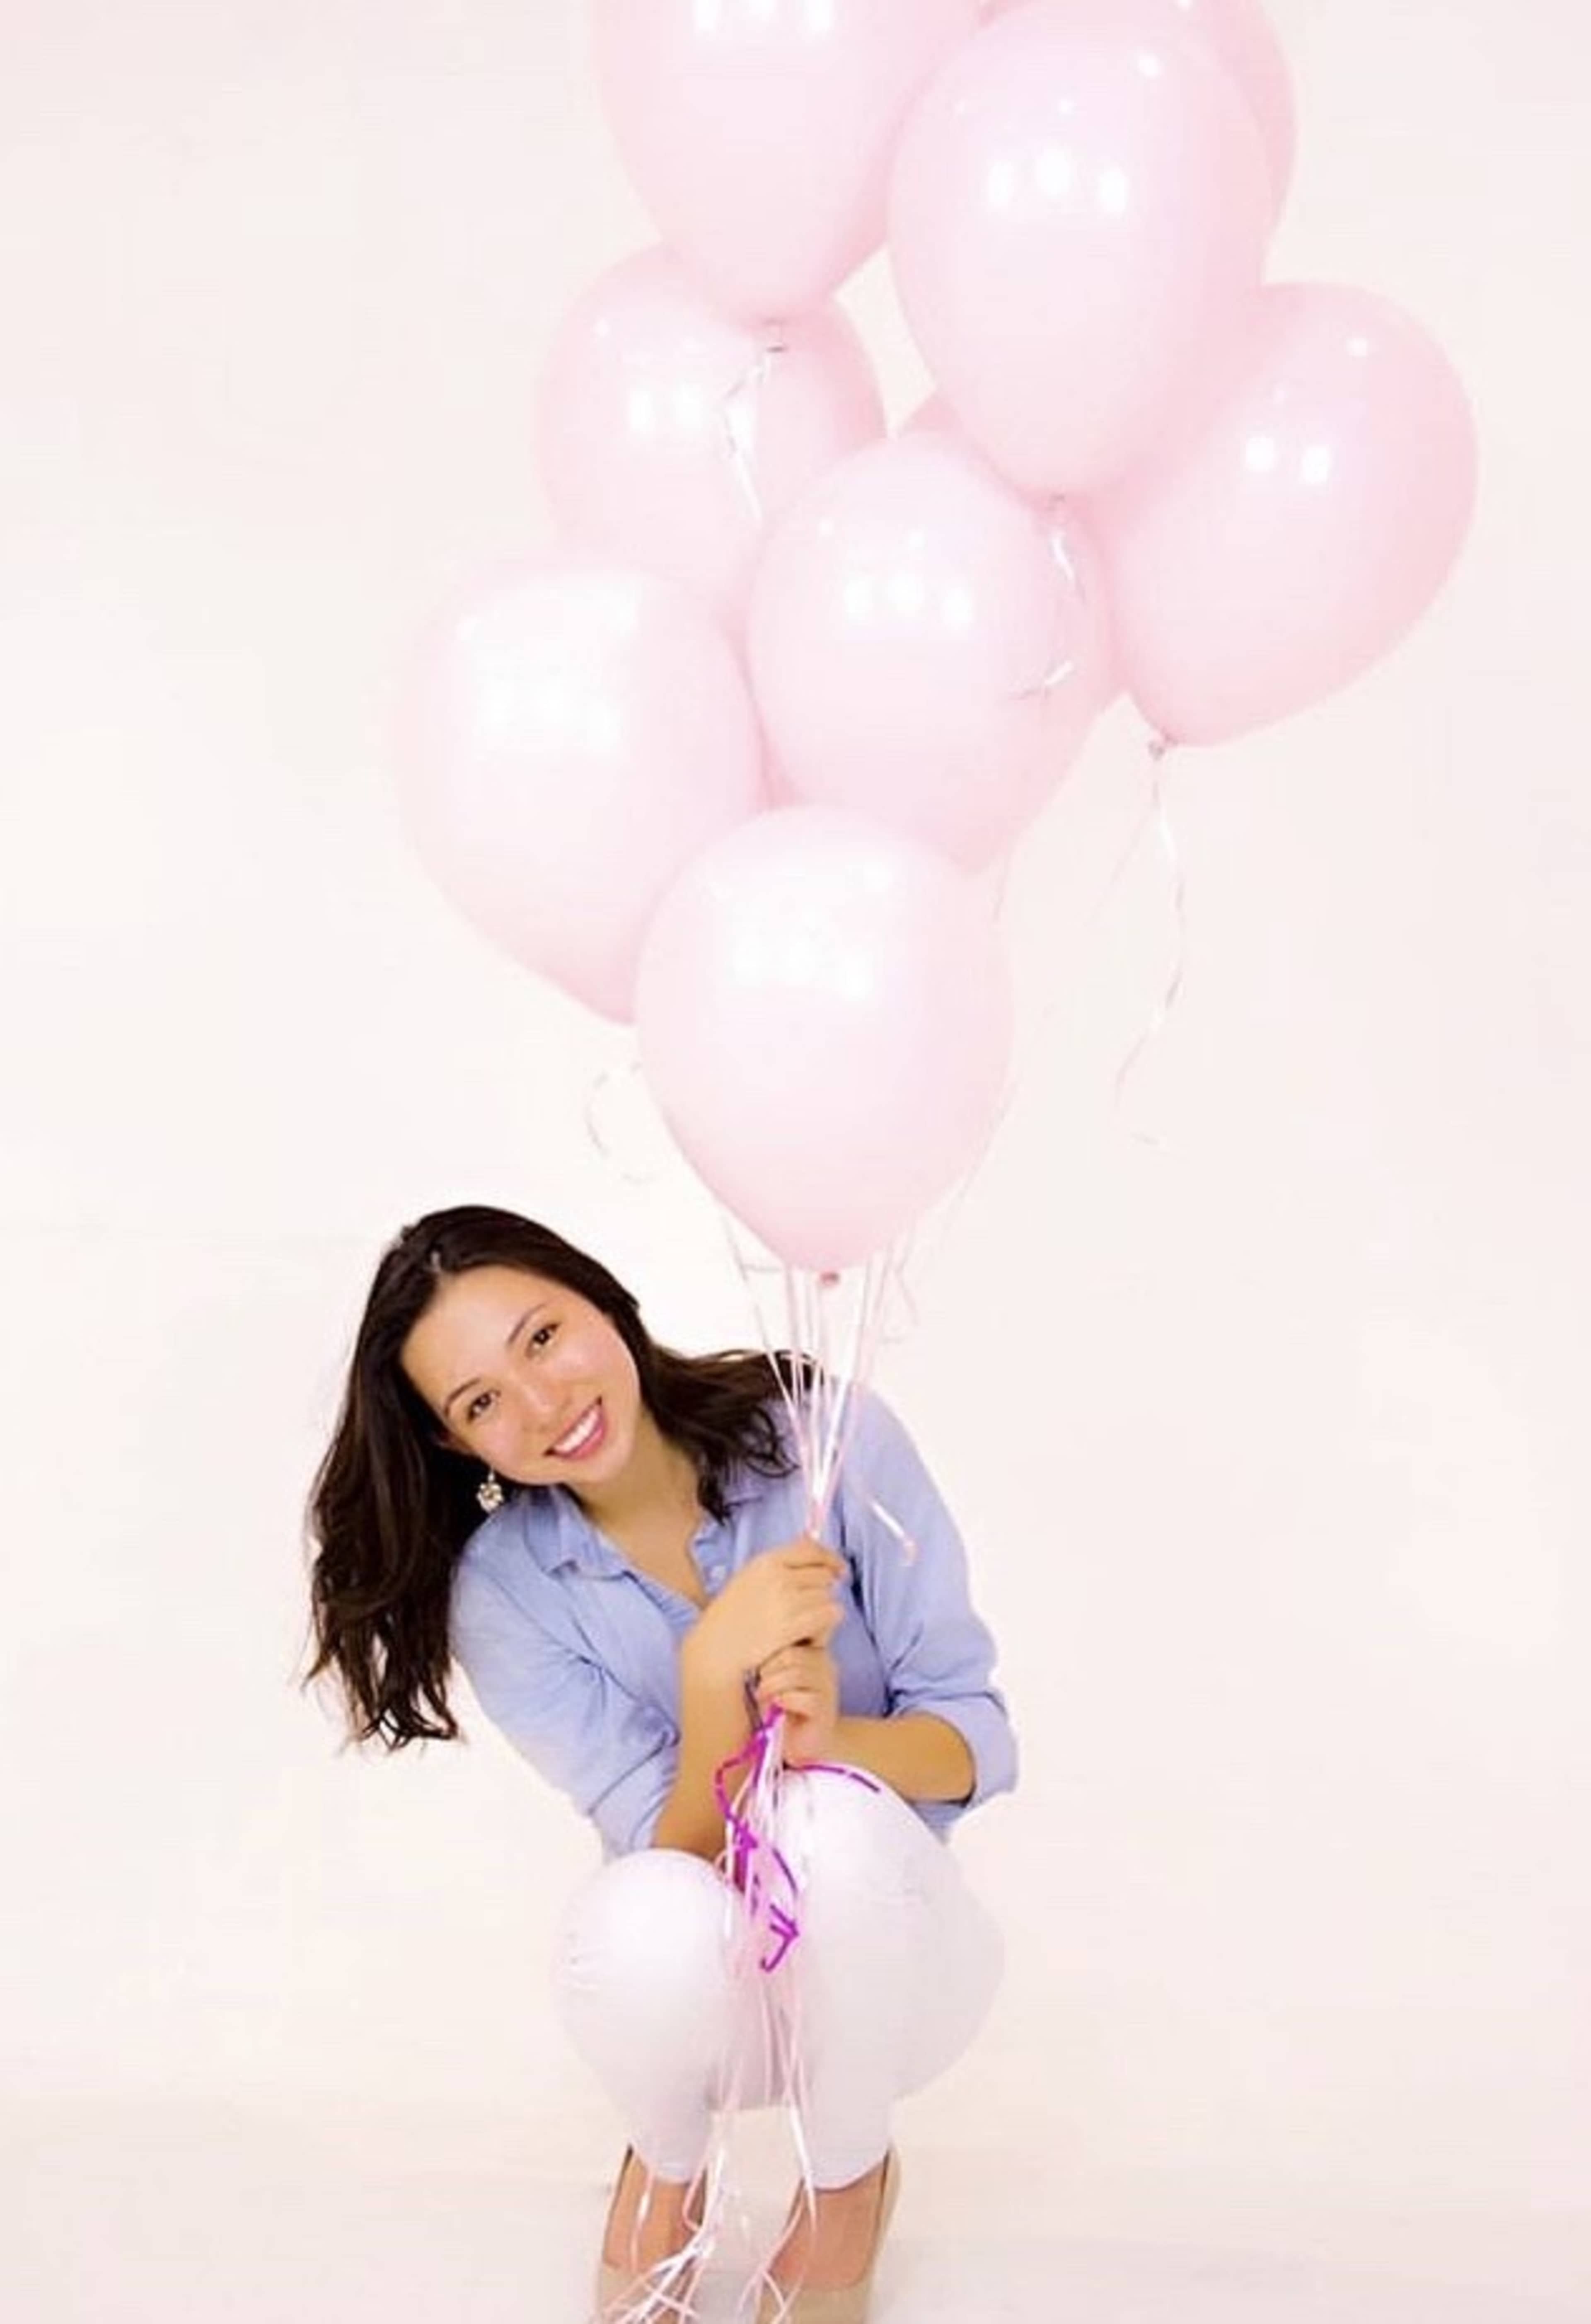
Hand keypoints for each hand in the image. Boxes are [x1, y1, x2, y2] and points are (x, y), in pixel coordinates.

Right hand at [681, 1536, 846, 1694]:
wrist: (718, 1646)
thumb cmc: (733, 1613)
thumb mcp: (751, 1576)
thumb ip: (780, 1561)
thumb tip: (811, 1537)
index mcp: (767, 1561)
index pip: (811, 1549)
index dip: (831, 1558)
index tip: (839, 1569)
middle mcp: (778, 1577)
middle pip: (824, 1575)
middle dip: (823, 1589)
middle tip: (810, 1606)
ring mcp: (786, 1601)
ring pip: (828, 1596)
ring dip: (824, 1609)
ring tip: (805, 1621)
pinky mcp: (792, 1625)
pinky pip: (829, 1615)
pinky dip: (826, 1624)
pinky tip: (811, 1632)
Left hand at [754, 1639, 839, 1767]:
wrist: (800, 1744)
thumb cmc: (781, 1708)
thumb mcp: (772, 1678)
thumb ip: (769, 1660)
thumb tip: (749, 1645)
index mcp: (811, 1651)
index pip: (791, 1634)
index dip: (769, 1650)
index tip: (759, 1668)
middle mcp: (824, 1664)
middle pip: (791, 1654)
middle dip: (768, 1670)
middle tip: (759, 1686)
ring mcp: (827, 1686)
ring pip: (797, 1673)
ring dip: (772, 1686)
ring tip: (764, 1697)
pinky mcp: (825, 1709)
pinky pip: (804, 1698)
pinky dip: (785, 1701)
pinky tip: (778, 1708)